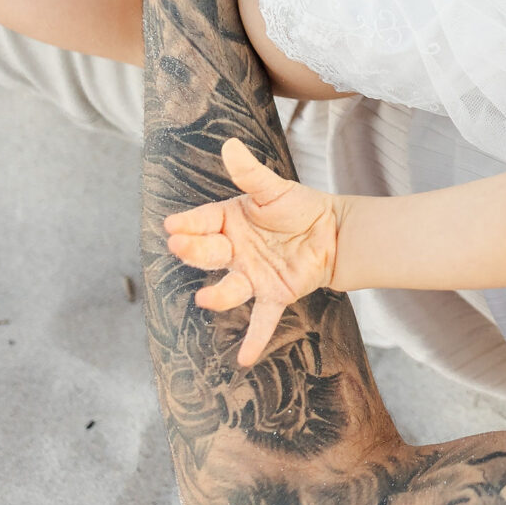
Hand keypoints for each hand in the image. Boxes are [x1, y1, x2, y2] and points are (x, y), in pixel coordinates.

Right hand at [164, 138, 344, 366]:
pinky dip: (254, 339)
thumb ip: (251, 174)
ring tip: (206, 298)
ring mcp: (252, 276)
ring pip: (230, 289)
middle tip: (180, 245)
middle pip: (209, 254)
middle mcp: (235, 252)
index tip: (171, 225)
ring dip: (218, 296)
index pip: (203, 222)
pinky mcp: (275, 293)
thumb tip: (230, 145)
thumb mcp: (275, 189)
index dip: (187, 224)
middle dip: (195, 251)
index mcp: (230, 223)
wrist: (334, 231)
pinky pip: (262, 318)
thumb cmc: (300, 208)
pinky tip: (245, 359)